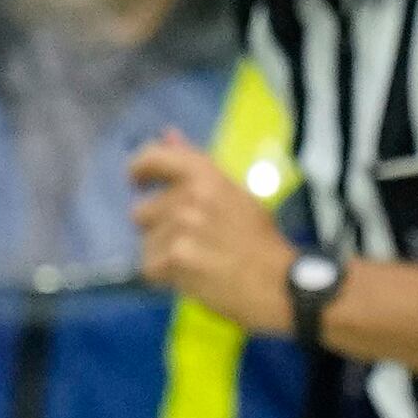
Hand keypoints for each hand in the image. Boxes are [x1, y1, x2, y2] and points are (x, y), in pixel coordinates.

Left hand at [128, 132, 294, 329]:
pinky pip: (150, 269)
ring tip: (196, 263)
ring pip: (145, 244)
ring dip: (162, 257)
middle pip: (142, 213)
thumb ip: (196, 165)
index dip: (139, 170)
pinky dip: (166, 278)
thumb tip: (168, 134)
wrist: (279, 283)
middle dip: (158, 231)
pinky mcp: (176, 257)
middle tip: (190, 243)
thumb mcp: (234, 193)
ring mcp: (182, 226)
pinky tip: (192, 278)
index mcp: (206, 174)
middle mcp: (191, 194)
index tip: (138, 183)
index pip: (153, 157)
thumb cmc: (259, 240)